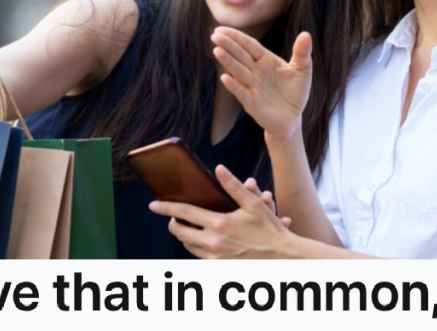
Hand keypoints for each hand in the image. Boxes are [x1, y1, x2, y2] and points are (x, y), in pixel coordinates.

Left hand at [149, 165, 294, 258]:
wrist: (282, 258)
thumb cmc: (270, 229)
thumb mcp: (254, 204)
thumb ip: (234, 186)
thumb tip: (219, 169)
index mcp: (219, 224)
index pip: (183, 214)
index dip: (166, 208)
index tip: (153, 205)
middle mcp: (213, 242)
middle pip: (180, 233)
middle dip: (172, 224)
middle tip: (172, 217)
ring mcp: (215, 257)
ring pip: (188, 246)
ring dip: (182, 236)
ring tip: (183, 227)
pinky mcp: (219, 267)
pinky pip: (198, 256)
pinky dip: (194, 247)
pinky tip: (199, 240)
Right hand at [211, 26, 311, 139]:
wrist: (292, 118)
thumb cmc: (295, 92)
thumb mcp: (302, 70)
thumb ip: (302, 52)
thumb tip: (306, 34)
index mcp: (265, 60)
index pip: (249, 45)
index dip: (236, 37)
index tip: (221, 28)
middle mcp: (255, 72)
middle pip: (241, 56)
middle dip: (228, 46)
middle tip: (215, 36)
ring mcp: (251, 87)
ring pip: (238, 72)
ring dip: (228, 62)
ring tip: (217, 51)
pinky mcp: (252, 103)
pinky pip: (242, 93)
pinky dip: (234, 86)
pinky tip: (225, 78)